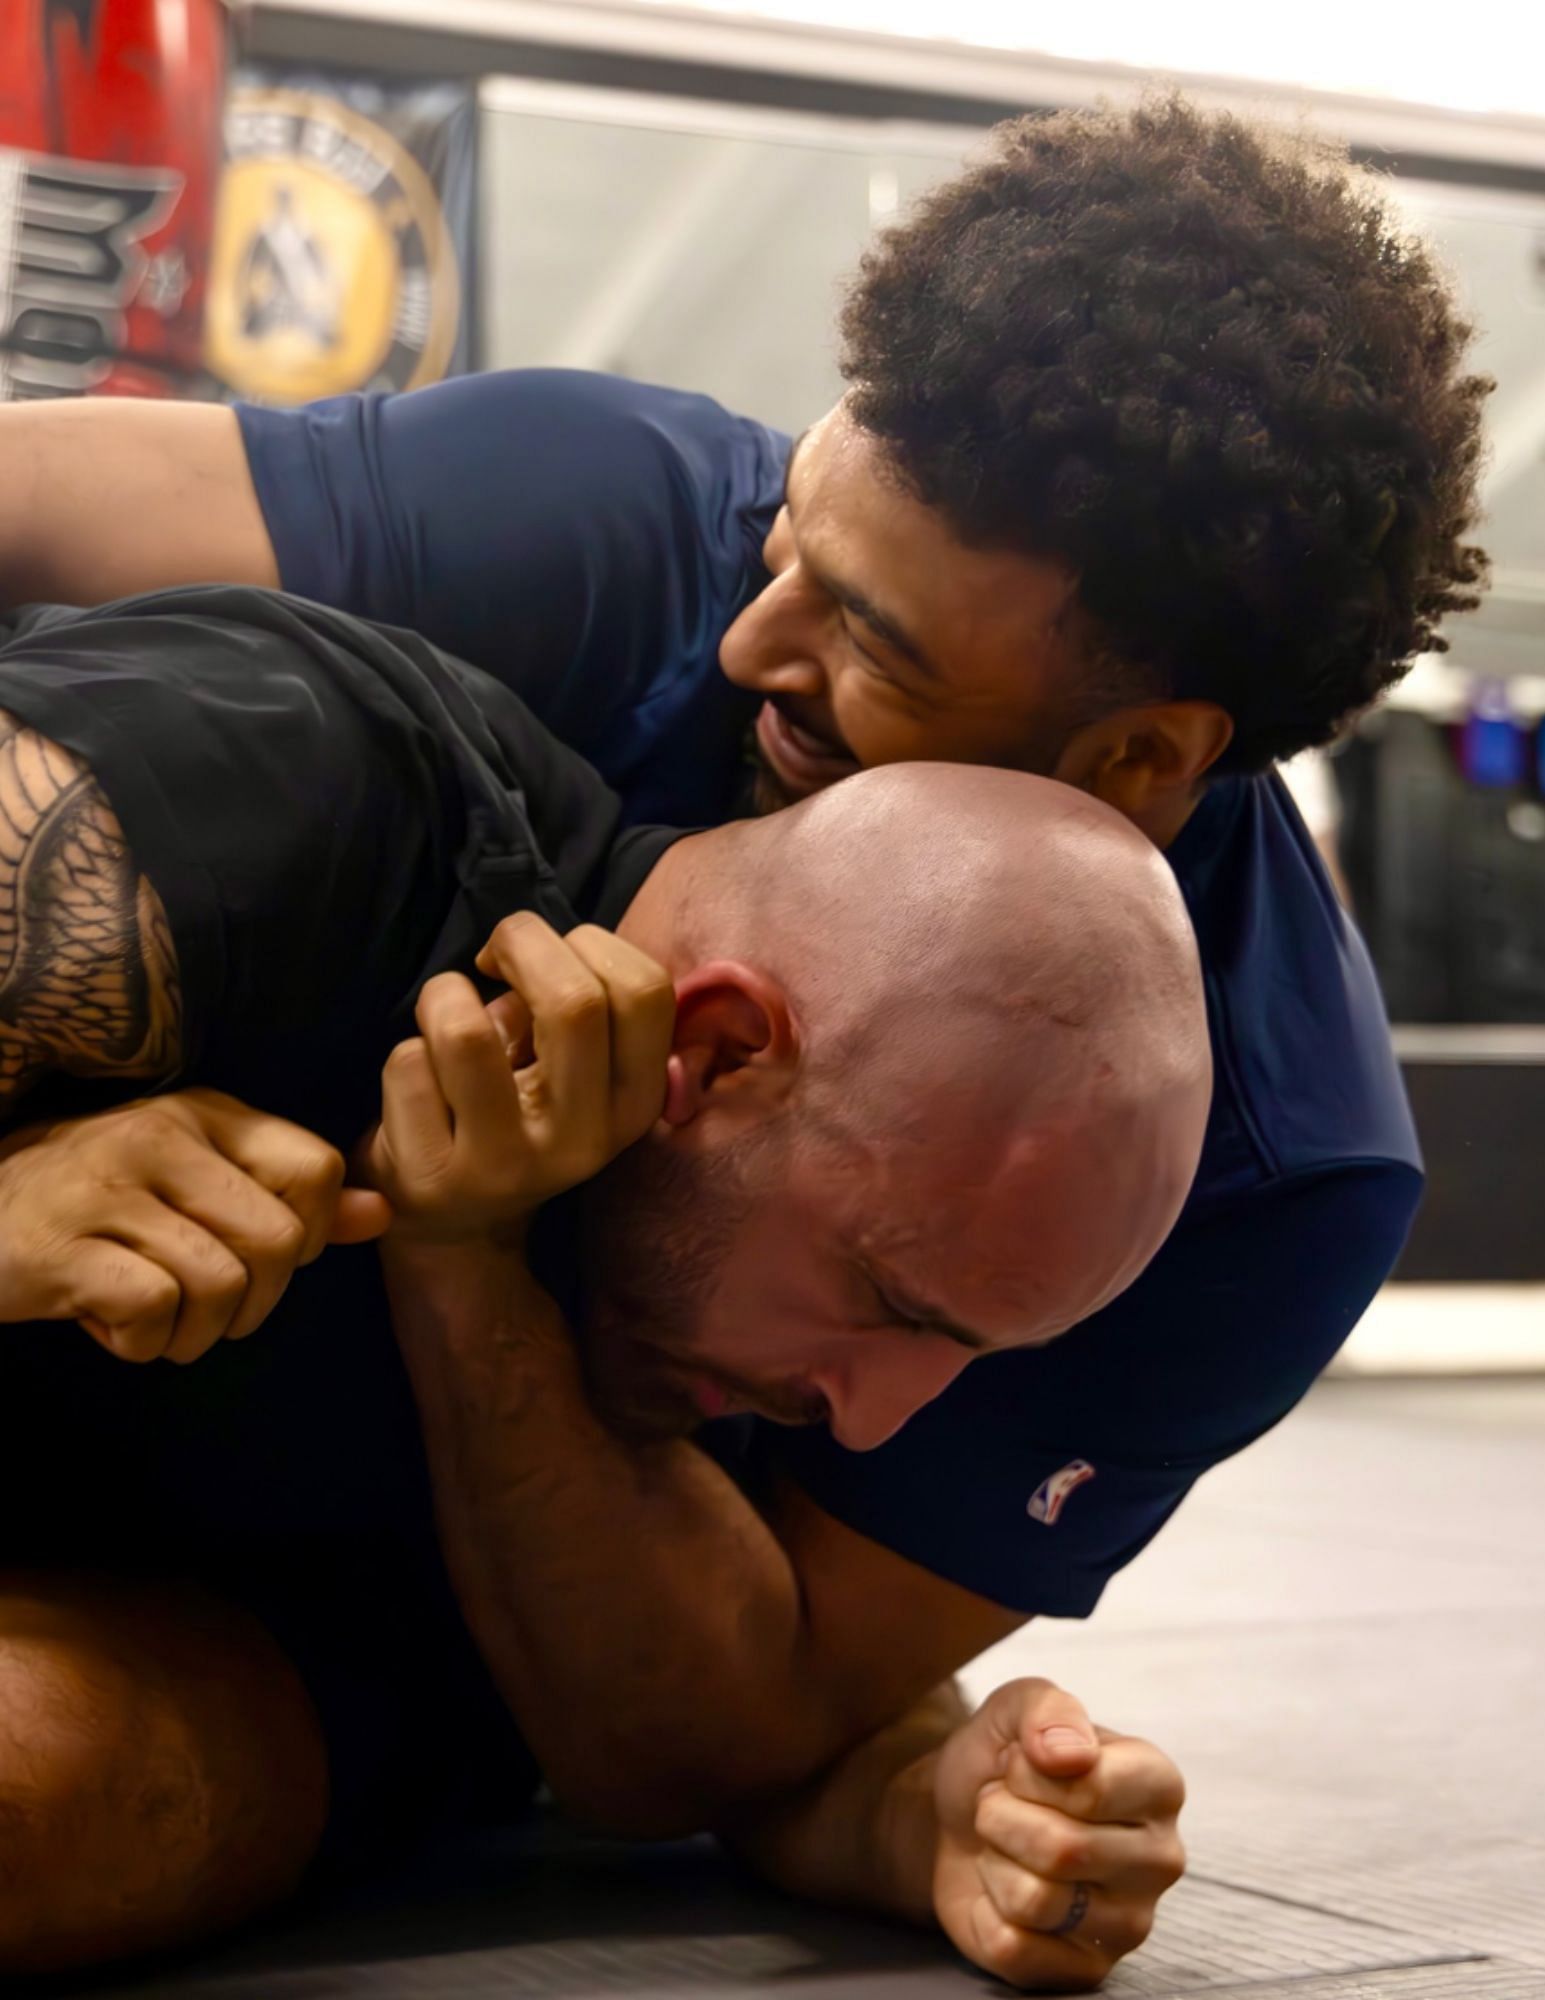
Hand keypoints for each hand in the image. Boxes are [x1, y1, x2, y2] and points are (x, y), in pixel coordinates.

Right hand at [0, 1088, 390, 1364]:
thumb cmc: (98, 1204)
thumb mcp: (196, 1181)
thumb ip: (289, 1196)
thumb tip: (380, 1213)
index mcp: (206, 1113)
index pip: (316, 1169)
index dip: (310, 1235)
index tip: (260, 1259)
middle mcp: (160, 1136)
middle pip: (280, 1242)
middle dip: (258, 1303)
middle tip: (209, 1310)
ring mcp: (107, 1189)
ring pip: (221, 1286)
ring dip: (195, 1332)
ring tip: (153, 1317)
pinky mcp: (60, 1248)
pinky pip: (151, 1312)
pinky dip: (141, 1343)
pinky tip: (109, 1324)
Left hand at [360, 914, 674, 1244]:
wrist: (452, 1218)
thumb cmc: (514, 1111)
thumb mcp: (574, 1070)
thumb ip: (578, 1002)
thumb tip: (525, 942)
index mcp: (633, 1102)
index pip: (646, 991)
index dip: (590, 942)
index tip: (550, 955)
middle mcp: (584, 1141)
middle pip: (574, 1001)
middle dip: (521, 942)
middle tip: (493, 958)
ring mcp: (508, 1166)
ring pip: (468, 1032)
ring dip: (444, 995)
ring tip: (443, 1014)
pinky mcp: (435, 1179)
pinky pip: (407, 1067)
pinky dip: (404, 1053)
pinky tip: (418, 1083)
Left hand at [932, 1678, 1184, 1990]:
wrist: (960, 1818)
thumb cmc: (1004, 1762)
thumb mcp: (1016, 1708)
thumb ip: (1047, 1710)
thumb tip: (1072, 1754)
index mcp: (1159, 1784)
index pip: (1091, 1788)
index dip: (1026, 1773)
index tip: (1018, 1765)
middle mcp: (1161, 1858)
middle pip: (1062, 1850)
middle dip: (1002, 1818)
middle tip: (1002, 1805)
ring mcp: (1131, 1923)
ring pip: (1034, 1901)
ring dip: (994, 1861)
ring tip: (1005, 1844)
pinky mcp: (1087, 1972)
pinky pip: (1012, 1948)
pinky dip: (986, 1913)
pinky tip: (1001, 1890)